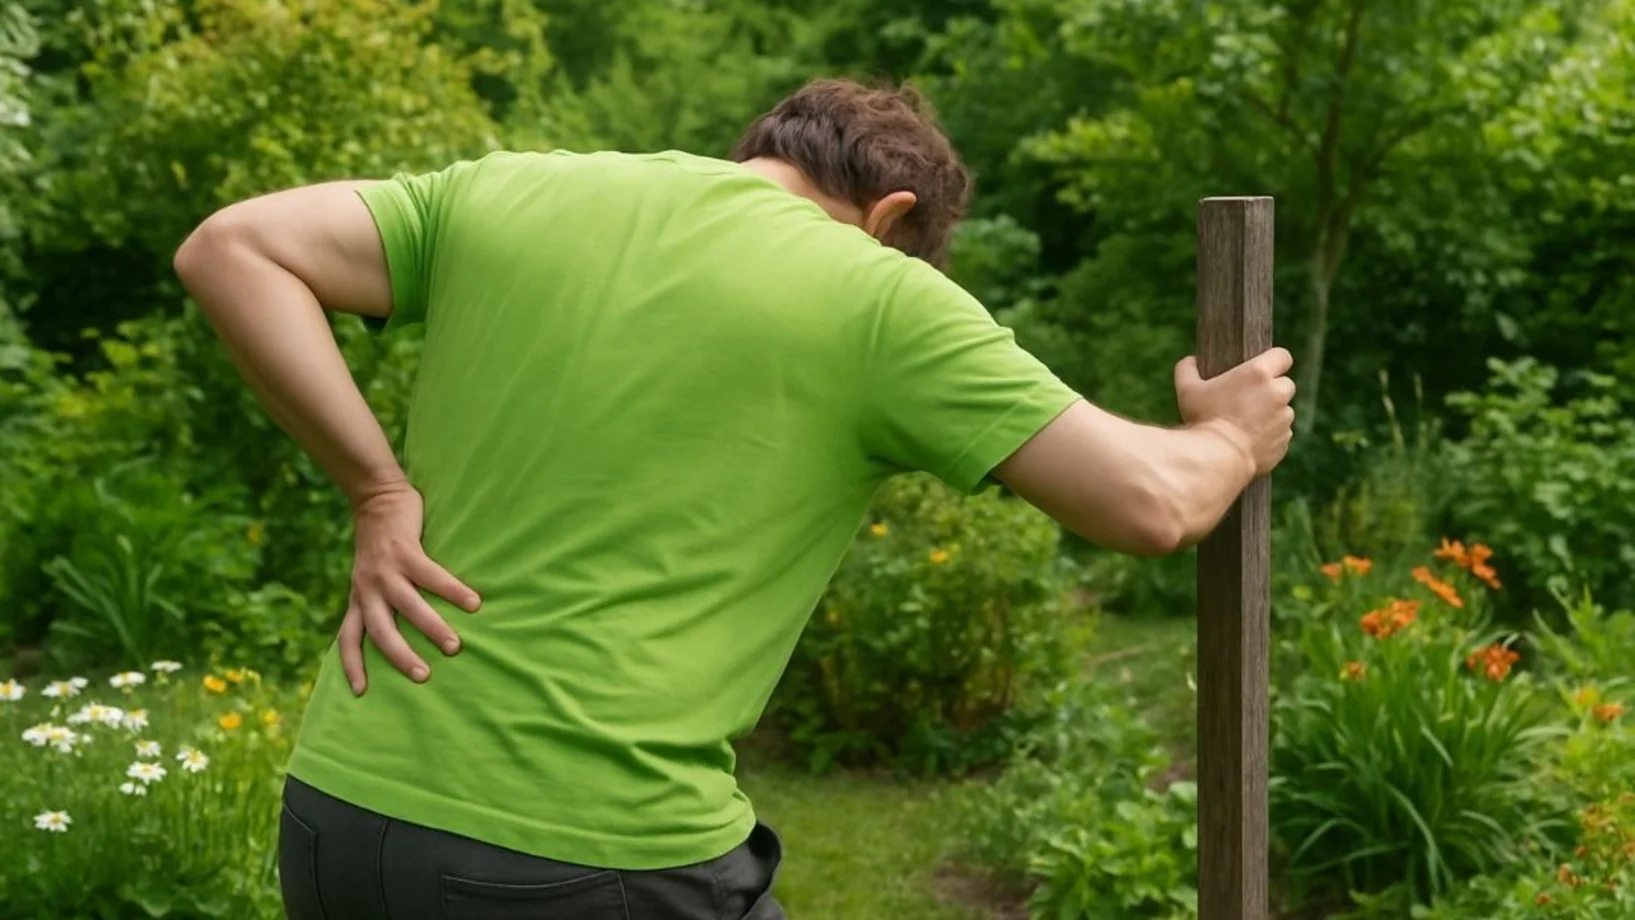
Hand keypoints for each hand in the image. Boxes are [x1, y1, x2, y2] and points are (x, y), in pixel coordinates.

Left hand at [339, 482, 480, 694]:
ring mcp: (386, 571)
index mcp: (359, 598)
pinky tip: (474, 603)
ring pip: (408, 606)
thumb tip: (401, 632)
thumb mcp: (369, 577)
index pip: (348, 639)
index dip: (351, 666)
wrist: (375, 498)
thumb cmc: (379, 543)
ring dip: (431, 628)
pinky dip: (453, 591)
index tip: (360, 693)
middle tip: (423, 677)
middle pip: (380, 632)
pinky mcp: (405, 551)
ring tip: (454, 646)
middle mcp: (368, 589)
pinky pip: (431, 576)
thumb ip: (378, 600)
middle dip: (401, 657)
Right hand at [1174, 347, 1295, 476]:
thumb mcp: (1187, 390)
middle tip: (1249, 399)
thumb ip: (1188, 369)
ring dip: (1271, 414)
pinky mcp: (1284, 441)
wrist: (1217, 459)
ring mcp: (1284, 419)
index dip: (1274, 361)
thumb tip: (1191, 361)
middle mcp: (1278, 393)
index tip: (1262, 370)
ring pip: (1283, 411)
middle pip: (1285, 384)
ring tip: (1246, 423)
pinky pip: (1281, 434)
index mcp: (1259, 373)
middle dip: (1272, 390)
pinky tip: (1249, 440)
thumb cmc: (1203, 419)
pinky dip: (1270, 436)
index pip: (1283, 356)